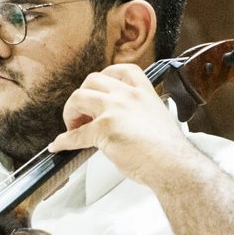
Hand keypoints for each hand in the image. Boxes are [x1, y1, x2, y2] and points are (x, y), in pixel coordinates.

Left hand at [49, 65, 202, 190]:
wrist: (173, 165)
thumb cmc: (169, 151)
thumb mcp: (158, 119)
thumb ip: (138, 114)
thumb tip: (122, 124)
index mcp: (144, 92)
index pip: (122, 70)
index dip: (105, 77)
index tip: (98, 89)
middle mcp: (128, 96)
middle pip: (92, 80)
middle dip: (83, 96)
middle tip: (83, 113)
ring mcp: (115, 110)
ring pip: (78, 98)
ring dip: (70, 112)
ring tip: (74, 127)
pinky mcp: (104, 130)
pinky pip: (75, 135)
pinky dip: (64, 141)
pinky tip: (60, 145)